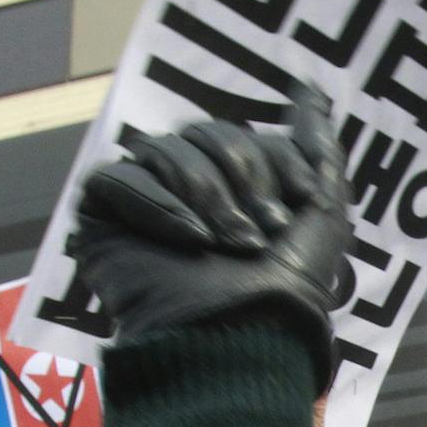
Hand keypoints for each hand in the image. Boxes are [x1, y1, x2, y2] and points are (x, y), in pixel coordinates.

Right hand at [70, 98, 353, 382]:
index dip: (272, 159)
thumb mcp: (324, 210)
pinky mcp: (102, 220)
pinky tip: (190, 241)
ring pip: (162, 150)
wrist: (248, 334)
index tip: (301, 201)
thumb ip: (315, 149)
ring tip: (226, 244)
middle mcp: (184, 190)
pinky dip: (158, 205)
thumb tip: (312, 92)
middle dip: (240, 178)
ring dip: (206, 195)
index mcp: (229, 186)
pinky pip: (116, 177)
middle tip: (259, 233)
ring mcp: (141, 204)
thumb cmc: (289, 285)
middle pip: (200, 133)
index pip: (237, 133)